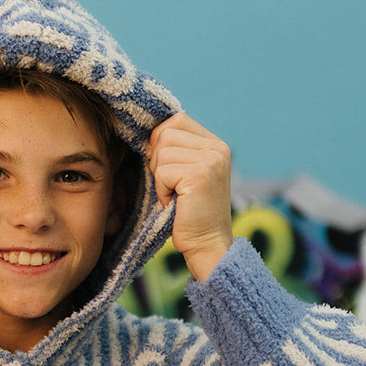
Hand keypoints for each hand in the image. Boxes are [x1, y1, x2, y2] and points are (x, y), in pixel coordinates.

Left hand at [147, 112, 232, 280]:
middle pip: (166, 133)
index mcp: (216, 144)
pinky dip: (161, 190)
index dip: (160, 139)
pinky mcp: (200, 175)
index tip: (162, 166)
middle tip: (169, 185)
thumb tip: (148, 135)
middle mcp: (217, 148)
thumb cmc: (191, 214)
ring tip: (174, 195)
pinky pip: (163, 171)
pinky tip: (174, 203)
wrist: (208, 245)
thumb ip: (177, 150)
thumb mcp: (187, 174)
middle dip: (158, 160)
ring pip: (162, 152)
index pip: (178, 120)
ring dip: (159, 177)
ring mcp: (211, 160)